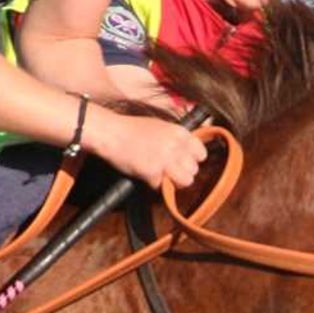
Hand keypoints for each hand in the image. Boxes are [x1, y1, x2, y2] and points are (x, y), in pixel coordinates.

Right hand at [83, 108, 208, 188]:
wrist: (111, 133)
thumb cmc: (132, 130)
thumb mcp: (161, 126)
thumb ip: (177, 138)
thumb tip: (191, 151)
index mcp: (180, 133)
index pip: (201, 154)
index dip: (193, 160)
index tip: (184, 162)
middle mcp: (176, 146)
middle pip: (193, 170)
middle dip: (182, 173)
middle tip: (168, 170)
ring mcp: (166, 160)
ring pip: (184, 181)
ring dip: (173, 182)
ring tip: (160, 175)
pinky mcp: (154, 172)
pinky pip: (161, 186)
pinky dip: (152, 183)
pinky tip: (144, 173)